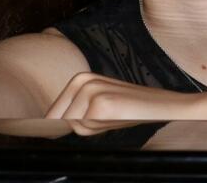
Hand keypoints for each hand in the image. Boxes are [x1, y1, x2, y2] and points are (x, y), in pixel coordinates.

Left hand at [43, 72, 198, 135]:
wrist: (161, 104)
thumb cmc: (128, 108)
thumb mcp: (97, 105)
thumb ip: (71, 112)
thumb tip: (44, 126)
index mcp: (79, 77)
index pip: (52, 112)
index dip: (57, 126)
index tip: (69, 125)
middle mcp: (81, 80)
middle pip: (60, 120)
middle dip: (78, 127)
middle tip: (104, 119)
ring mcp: (90, 90)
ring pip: (73, 126)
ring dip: (90, 129)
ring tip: (111, 117)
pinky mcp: (100, 103)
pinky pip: (84, 128)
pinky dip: (98, 129)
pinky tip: (115, 118)